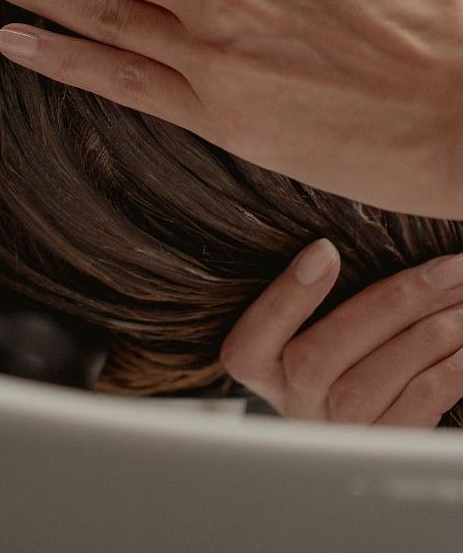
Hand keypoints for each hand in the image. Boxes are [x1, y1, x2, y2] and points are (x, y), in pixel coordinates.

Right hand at [219, 239, 462, 427]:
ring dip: (432, 331)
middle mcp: (293, 402)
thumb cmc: (345, 341)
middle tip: (448, 270)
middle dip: (395, 303)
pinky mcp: (384, 447)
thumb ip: (319, 292)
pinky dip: (448, 368)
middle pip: (323, 357)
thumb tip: (341, 246)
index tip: (325, 249)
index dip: (285, 297)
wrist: (372, 408)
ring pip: (376, 379)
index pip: (250, 342)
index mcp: (261, 365)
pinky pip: (418, 404)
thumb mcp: (313, 318)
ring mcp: (337, 431)